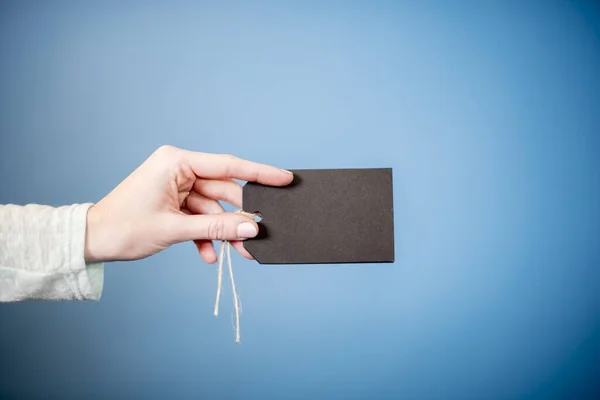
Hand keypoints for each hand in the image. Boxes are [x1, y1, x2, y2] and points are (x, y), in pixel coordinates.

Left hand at [84, 145, 292, 262]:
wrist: (92, 241)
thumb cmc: (123, 227)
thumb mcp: (175, 229)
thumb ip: (216, 228)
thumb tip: (251, 228)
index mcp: (176, 162)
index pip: (227, 165)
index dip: (259, 173)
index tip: (284, 178)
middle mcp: (178, 169)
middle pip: (222, 191)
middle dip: (238, 217)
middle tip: (258, 235)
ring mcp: (176, 186)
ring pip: (212, 208)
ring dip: (222, 231)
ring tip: (238, 253)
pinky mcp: (173, 202)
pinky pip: (198, 216)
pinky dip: (205, 235)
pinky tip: (208, 255)